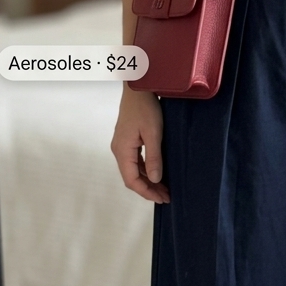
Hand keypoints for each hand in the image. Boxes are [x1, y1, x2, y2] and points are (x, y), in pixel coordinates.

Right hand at [110, 87, 169, 203]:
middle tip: (166, 197)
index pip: (131, 180)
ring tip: (164, 188)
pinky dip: (145, 171)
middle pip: (131, 178)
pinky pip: (134, 162)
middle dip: (148, 189)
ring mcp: (122, 145)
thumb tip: (155, 179)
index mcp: (122, 150)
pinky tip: (156, 174)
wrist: (138, 87)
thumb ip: (154, 157)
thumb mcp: (153, 133)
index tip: (161, 198)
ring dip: (147, 181)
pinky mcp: (127, 141)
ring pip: (133, 171)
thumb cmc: (145, 107)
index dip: (146, 192)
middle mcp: (119, 150)